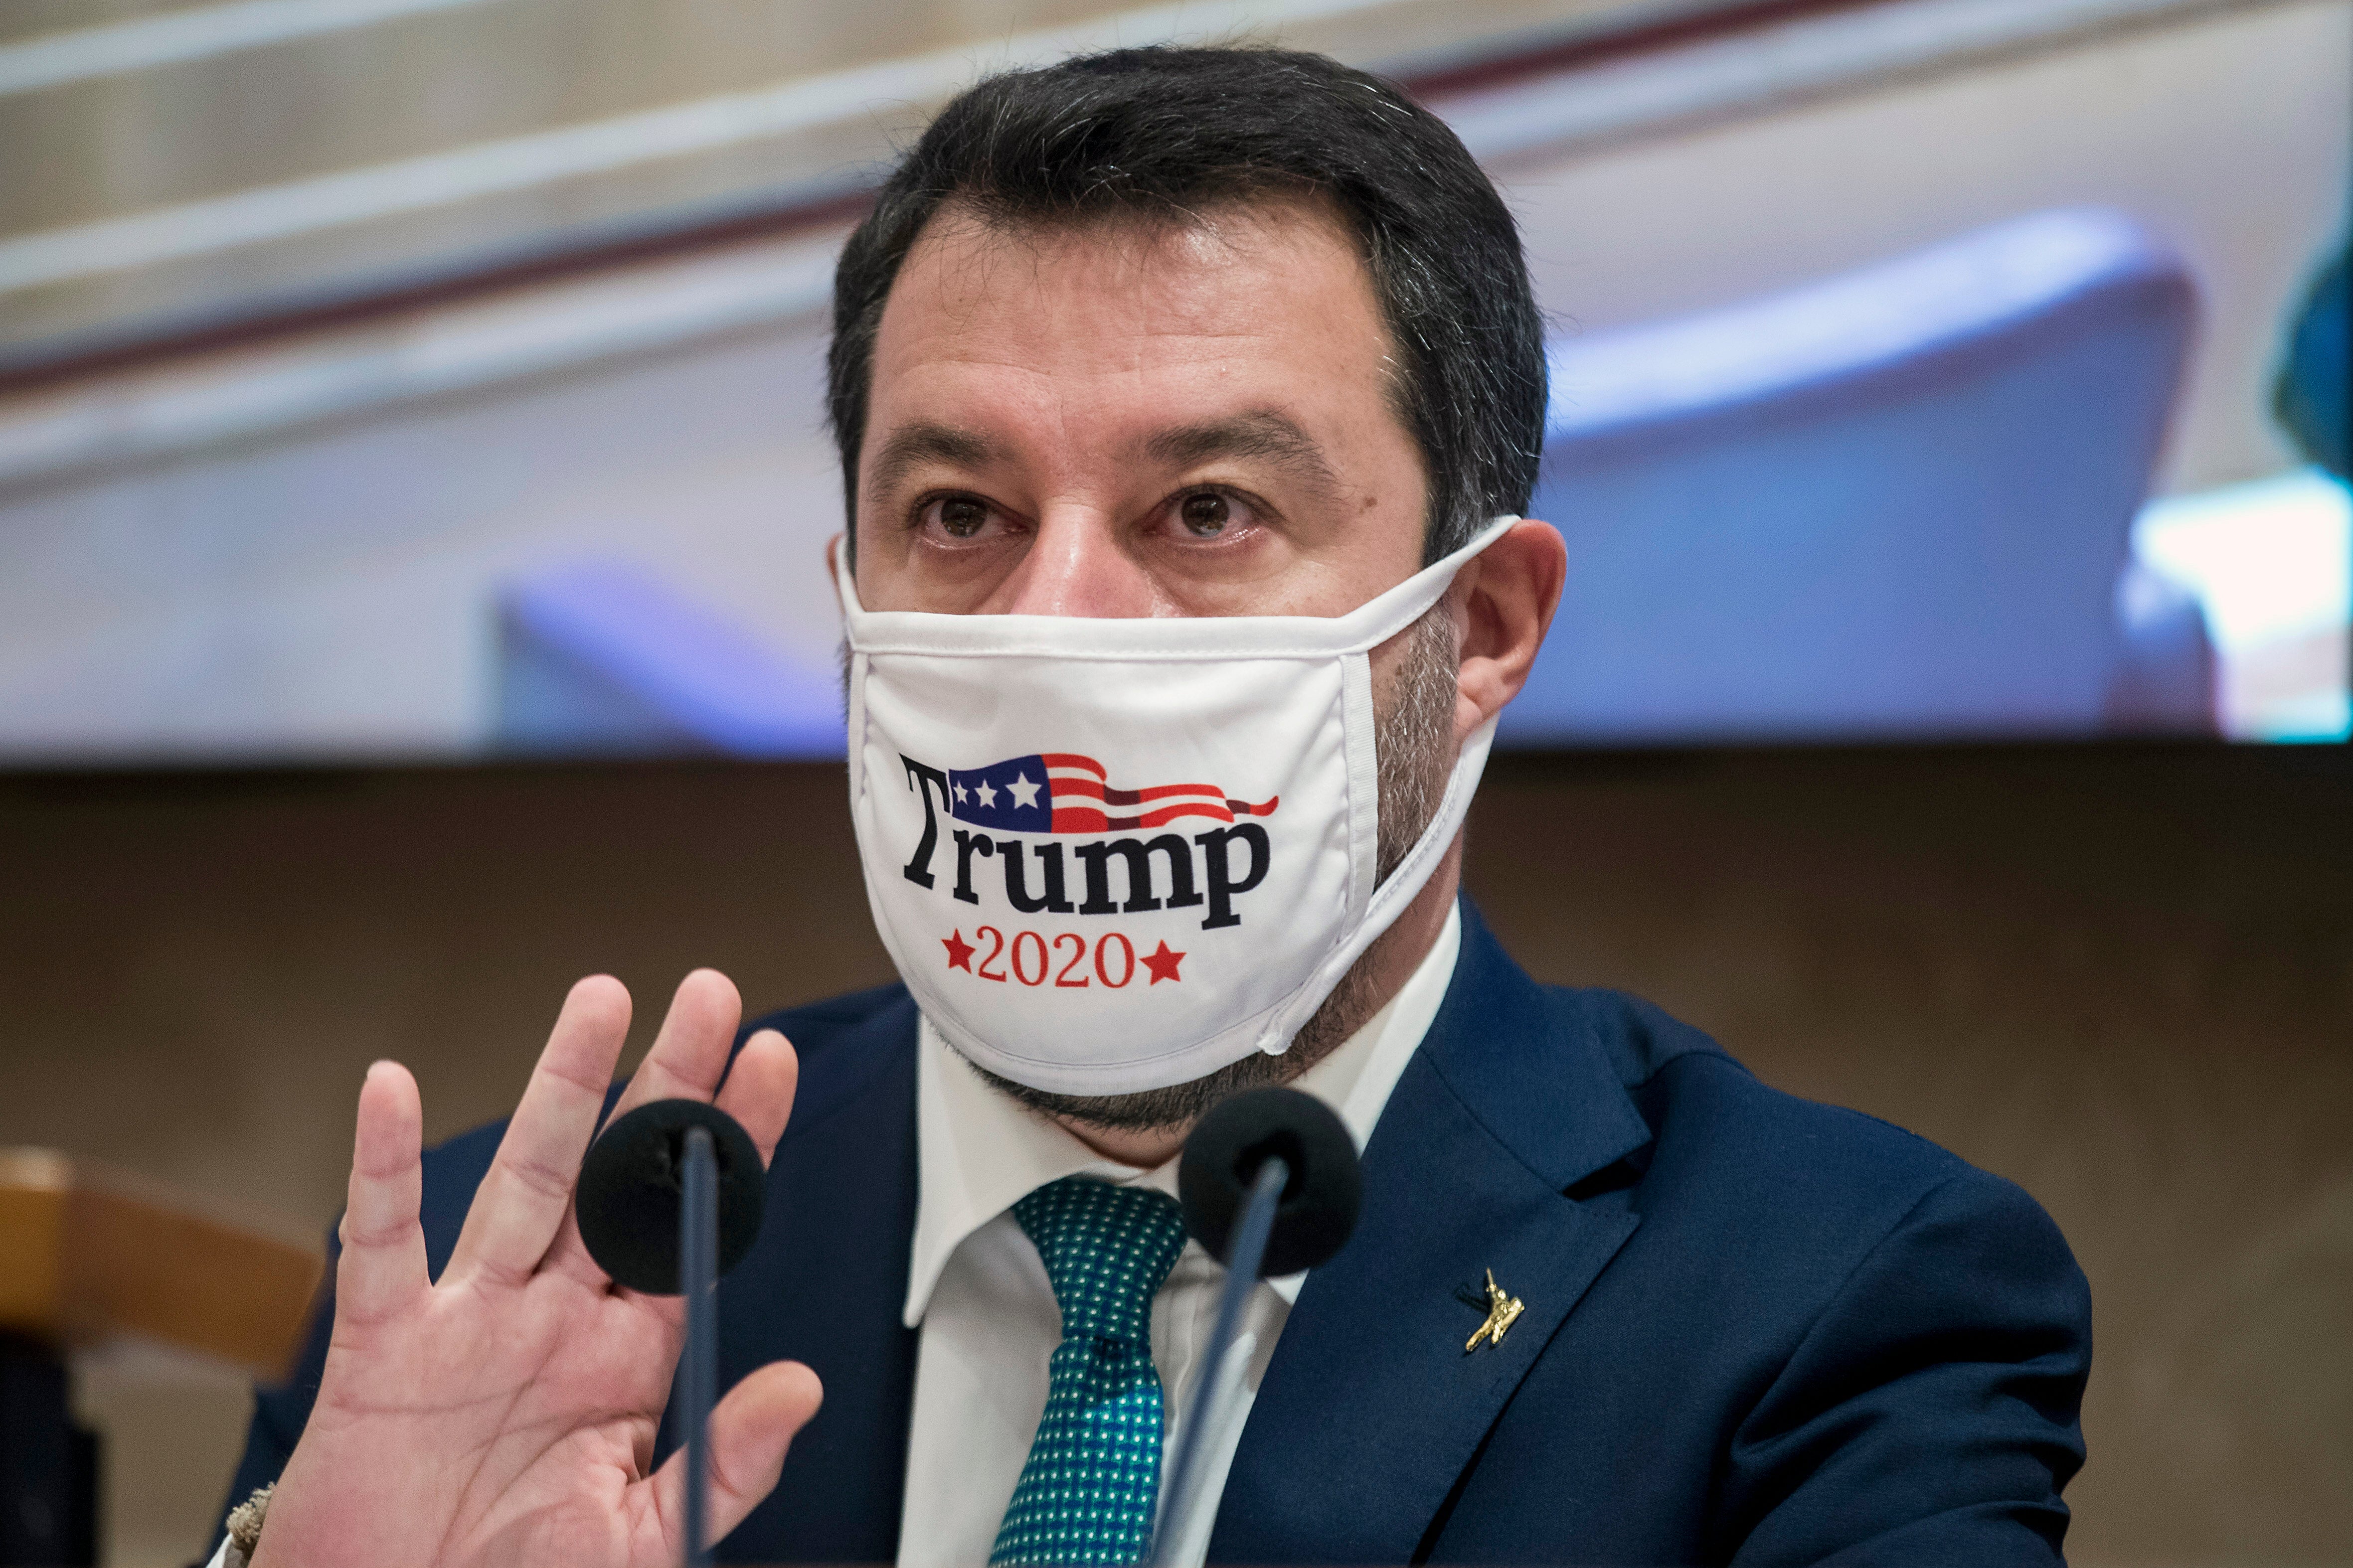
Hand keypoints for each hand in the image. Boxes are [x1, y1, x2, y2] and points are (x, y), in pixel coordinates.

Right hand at [251, 970, 821, 1567]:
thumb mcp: (642, 1543)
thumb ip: (723, 1468)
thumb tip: (801, 1386)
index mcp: (627, 1361)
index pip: (692, 1226)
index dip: (732, 1144)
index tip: (772, 1060)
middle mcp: (556, 1320)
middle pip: (620, 1178)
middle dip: (666, 1085)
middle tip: (712, 994)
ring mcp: (470, 1322)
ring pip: (525, 1180)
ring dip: (561, 1088)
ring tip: (600, 1000)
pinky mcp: (383, 1347)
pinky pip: (382, 1242)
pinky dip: (378, 1163)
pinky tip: (388, 1086)